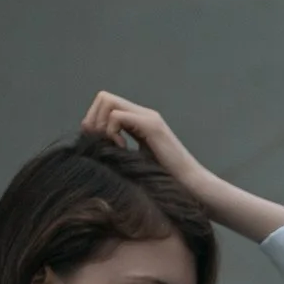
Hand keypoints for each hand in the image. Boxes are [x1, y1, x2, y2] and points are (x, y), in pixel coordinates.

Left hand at [80, 91, 210, 194]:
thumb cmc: (165, 180)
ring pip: (108, 102)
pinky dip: (112, 132)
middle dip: (93, 120)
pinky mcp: (151, 125)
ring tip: (111, 146)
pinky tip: (122, 149)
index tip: (96, 143)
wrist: (191, 185)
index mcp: (139, 121)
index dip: (94, 120)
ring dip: (102, 125)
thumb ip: (119, 149)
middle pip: (103, 98)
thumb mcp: (135, 161)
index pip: (105, 103)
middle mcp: (144, 114)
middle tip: (99, 143)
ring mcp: (148, 118)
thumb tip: (92, 148)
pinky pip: (117, 116)